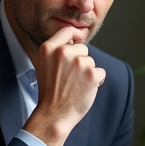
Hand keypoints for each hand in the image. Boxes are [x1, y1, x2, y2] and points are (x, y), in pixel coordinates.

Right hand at [23, 26, 105, 145]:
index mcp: (49, 48)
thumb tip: (74, 39)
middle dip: (80, 60)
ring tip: (75, 85)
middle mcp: (63, 52)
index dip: (74, 38)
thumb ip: (56, 51)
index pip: (67, 31)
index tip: (76, 44)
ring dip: (88, 72)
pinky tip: (84, 90)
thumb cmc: (50, 92)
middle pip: (83, 48)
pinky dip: (96, 81)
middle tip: (70, 77)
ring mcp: (79, 63)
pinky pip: (101, 72)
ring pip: (91, 61)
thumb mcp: (44, 65)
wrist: (53, 114)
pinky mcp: (92, 74)